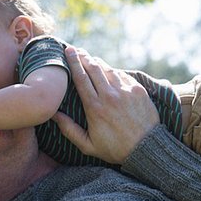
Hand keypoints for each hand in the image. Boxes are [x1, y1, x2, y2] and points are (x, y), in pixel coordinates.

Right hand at [53, 47, 158, 164]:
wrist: (146, 149)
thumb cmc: (116, 149)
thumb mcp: (88, 145)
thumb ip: (69, 130)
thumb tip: (54, 115)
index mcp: (95, 108)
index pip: (81, 78)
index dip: (73, 62)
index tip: (68, 51)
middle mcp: (110, 96)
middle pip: (93, 68)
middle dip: (84, 57)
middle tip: (77, 50)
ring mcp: (125, 91)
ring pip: (108, 69)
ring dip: (98, 62)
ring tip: (91, 59)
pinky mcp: (138, 90)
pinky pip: (123, 75)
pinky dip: (114, 71)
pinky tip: (109, 71)